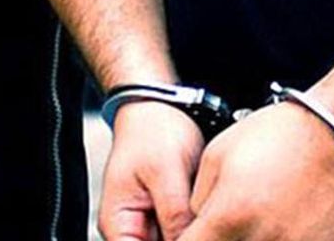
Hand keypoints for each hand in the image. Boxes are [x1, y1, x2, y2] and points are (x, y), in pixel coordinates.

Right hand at [100, 101, 204, 240]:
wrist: (160, 106)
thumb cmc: (153, 130)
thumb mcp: (165, 172)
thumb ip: (174, 215)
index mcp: (118, 223)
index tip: (200, 237)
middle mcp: (131, 229)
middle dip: (189, 239)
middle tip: (209, 225)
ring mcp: (151, 224)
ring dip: (196, 234)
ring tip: (210, 218)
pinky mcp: (170, 216)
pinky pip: (185, 233)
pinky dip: (200, 228)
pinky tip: (214, 219)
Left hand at [181, 102, 333, 240]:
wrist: (332, 136)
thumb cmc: (275, 137)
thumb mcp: (216, 156)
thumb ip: (197, 201)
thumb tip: (192, 226)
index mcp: (229, 216)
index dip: (185, 240)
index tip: (191, 233)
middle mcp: (260, 239)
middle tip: (222, 225)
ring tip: (249, 222)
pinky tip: (273, 227)